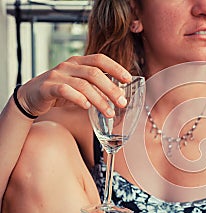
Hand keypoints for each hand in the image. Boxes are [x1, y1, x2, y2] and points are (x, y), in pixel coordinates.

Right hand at [17, 54, 131, 116]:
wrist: (30, 97)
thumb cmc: (60, 92)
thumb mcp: (80, 87)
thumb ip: (97, 88)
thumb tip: (119, 95)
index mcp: (79, 62)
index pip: (100, 59)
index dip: (115, 68)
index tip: (128, 79)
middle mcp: (69, 65)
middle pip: (94, 73)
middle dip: (111, 89)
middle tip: (122, 102)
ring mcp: (57, 75)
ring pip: (82, 85)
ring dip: (99, 100)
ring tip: (109, 112)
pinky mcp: (47, 87)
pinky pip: (65, 91)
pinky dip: (78, 99)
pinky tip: (87, 107)